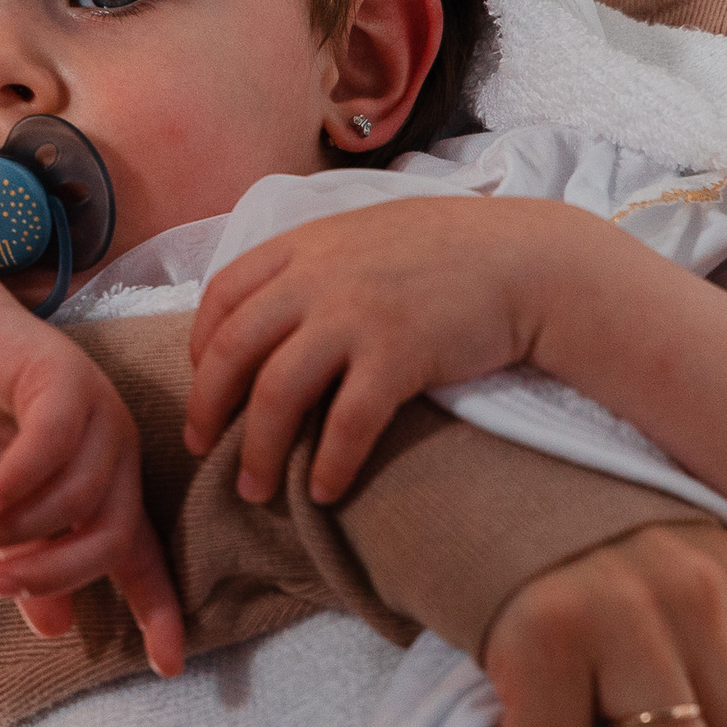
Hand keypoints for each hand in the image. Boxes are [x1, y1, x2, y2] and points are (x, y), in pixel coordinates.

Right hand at [0, 286, 185, 675]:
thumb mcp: (2, 513)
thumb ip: (29, 562)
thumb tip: (52, 631)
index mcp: (111, 491)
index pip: (143, 560)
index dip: (160, 613)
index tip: (168, 668)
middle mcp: (118, 454)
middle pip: (111, 535)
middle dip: (56, 573)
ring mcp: (99, 414)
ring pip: (79, 494)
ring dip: (21, 528)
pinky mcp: (66, 379)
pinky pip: (51, 445)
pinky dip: (15, 483)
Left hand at [188, 198, 589, 503]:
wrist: (527, 259)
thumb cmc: (448, 252)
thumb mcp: (365, 235)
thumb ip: (314, 264)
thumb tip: (269, 313)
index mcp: (304, 244)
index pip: (221, 296)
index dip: (200, 349)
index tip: (203, 386)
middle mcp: (318, 277)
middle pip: (232, 352)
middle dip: (206, 410)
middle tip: (201, 450)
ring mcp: (357, 315)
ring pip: (275, 393)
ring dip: (256, 451)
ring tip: (252, 490)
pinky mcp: (399, 355)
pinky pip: (346, 424)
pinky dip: (328, 464)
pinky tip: (323, 491)